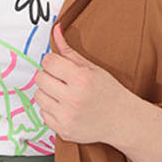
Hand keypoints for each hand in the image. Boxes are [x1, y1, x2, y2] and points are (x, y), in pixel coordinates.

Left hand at [33, 21, 136, 145]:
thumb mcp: (92, 68)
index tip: (58, 65)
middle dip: (48, 76)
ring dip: (47, 93)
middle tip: (61, 79)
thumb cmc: (109, 92)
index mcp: (81, 79)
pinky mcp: (63, 131)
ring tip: (63, 94)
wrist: (122, 120)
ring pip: (38, 96)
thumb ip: (69, 51)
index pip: (48, 62)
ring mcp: (67, 117)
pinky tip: (65, 107)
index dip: (52, 61)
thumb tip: (56, 30)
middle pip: (40, 78)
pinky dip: (51, 109)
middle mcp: (73, 99)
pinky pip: (43, 114)